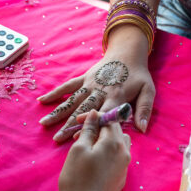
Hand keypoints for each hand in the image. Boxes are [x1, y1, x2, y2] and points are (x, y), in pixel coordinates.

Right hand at [38, 50, 154, 141]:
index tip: (79, 138)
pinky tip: (42, 101)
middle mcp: (99, 91)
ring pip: (72, 100)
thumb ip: (144, 109)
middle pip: (82, 110)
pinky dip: (55, 93)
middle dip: (69, 125)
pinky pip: (68, 86)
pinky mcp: (83, 78)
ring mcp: (89, 84)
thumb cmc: (138, 74)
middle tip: (56, 139)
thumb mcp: (148, 90)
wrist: (128, 51)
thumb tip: (142, 129)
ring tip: (43, 123)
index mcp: (115, 96)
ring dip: (58, 112)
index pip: (102, 114)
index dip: (91, 126)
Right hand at [57, 111, 130, 190]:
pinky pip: (117, 158)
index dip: (94, 117)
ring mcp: (125, 167)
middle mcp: (125, 153)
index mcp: (115, 143)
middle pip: (117, 131)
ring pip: (119, 144)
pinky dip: (107, 153)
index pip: (110, 119)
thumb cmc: (77, 178)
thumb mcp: (79, 149)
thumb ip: (89, 129)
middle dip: (100, 128)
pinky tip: (93, 161)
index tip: (79, 121)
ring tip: (87, 147)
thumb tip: (95, 114)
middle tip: (81, 135)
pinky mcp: (121, 178)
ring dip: (105, 140)